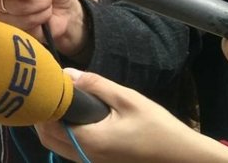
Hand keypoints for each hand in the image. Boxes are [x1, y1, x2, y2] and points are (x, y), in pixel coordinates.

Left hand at [36, 70, 227, 162]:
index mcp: (89, 140)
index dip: (43, 103)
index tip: (45, 84)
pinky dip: (64, 134)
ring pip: (57, 146)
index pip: (48, 123)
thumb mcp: (128, 99)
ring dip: (52, 125)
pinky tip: (75, 117)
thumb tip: (67, 74)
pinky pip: (71, 150)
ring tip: (61, 101)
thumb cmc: (158, 128)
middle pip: (47, 137)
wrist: (184, 158)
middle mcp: (85, 155)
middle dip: (43, 114)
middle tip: (50, 91)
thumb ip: (95, 85)